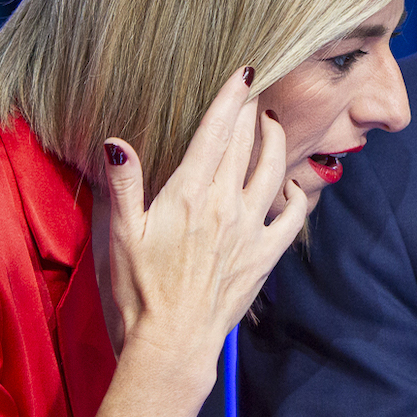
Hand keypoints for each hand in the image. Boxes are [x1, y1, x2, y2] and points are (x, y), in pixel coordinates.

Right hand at [104, 66, 309, 377]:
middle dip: (251, 113)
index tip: (245, 72)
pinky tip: (295, 186)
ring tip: (272, 124)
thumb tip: (116, 141)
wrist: (171, 344)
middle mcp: (227, 205)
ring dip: (276, 143)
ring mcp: (251, 230)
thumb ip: (123, 184)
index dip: (230, 98)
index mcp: (190, 194)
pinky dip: (299, 195)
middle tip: (255, 92)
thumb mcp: (118, 235)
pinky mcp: (266, 256)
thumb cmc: (137, 291)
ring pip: (274, 172)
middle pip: (245, 145)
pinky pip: (294, 217)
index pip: (215, 133)